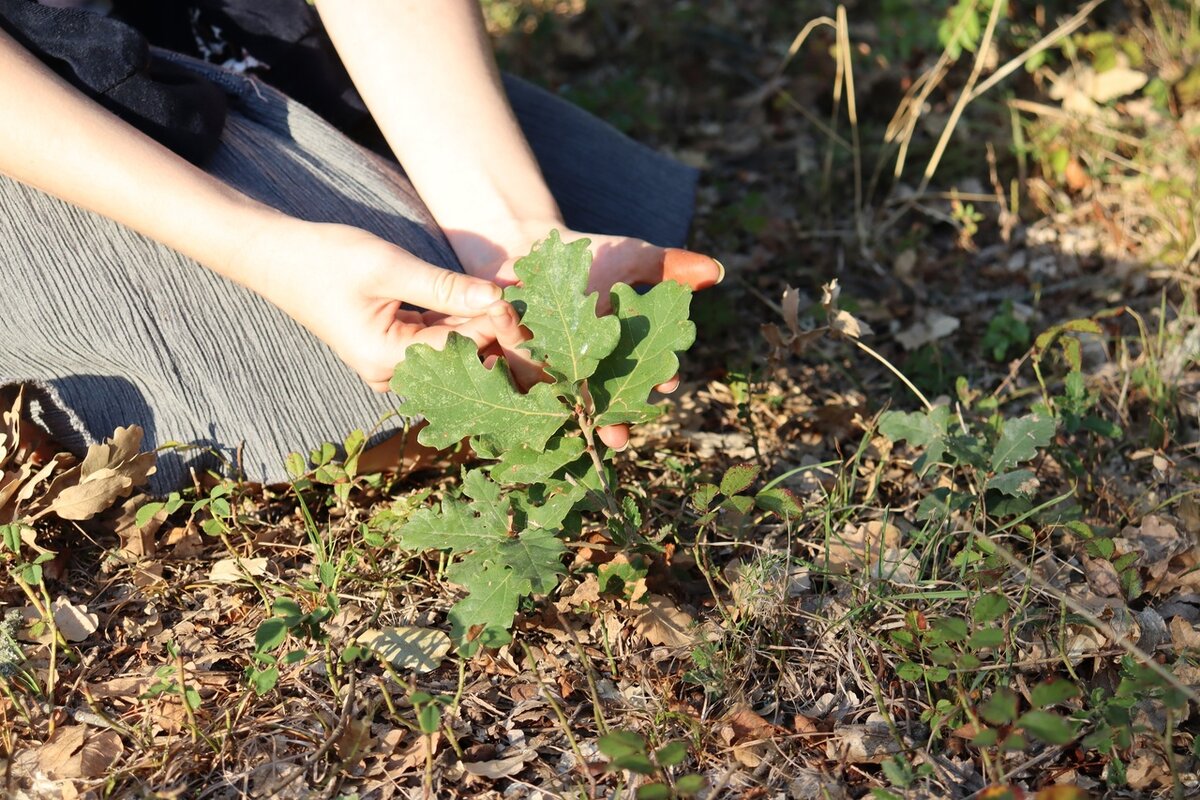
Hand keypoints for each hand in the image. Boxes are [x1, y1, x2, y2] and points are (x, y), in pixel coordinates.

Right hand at [237, 217, 512, 390]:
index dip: (495, 326)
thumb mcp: (390, 267)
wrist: (280, 258)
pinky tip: (484, 299)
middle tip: (529, 299)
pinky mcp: (395, 348)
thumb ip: (444, 288)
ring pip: (452, 347)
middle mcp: (391, 373)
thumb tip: (498, 300)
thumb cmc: (327, 259)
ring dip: (480, 322)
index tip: (522, 301)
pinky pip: (438, 338)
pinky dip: (460, 318)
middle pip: (460, 356)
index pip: (460, 352)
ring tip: (514, 297)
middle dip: (493, 327)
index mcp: (385, 360)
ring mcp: (392, 364)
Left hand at [449, 223, 723, 449]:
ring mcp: (552, 371)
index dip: (658, 379)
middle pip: (606, 398)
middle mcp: (589, 369)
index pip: (646, 371)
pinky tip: (532, 394)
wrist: (531, 248)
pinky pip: (520, 380)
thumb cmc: (587, 256)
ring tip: (580, 421)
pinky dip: (525, 386)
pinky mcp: (514, 365)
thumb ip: (669, 266)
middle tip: (620, 434)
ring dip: (571, 412)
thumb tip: (715, 271)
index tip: (668, 381)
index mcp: (622, 351)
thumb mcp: (630, 257)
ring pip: (565, 398)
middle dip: (614, 417)